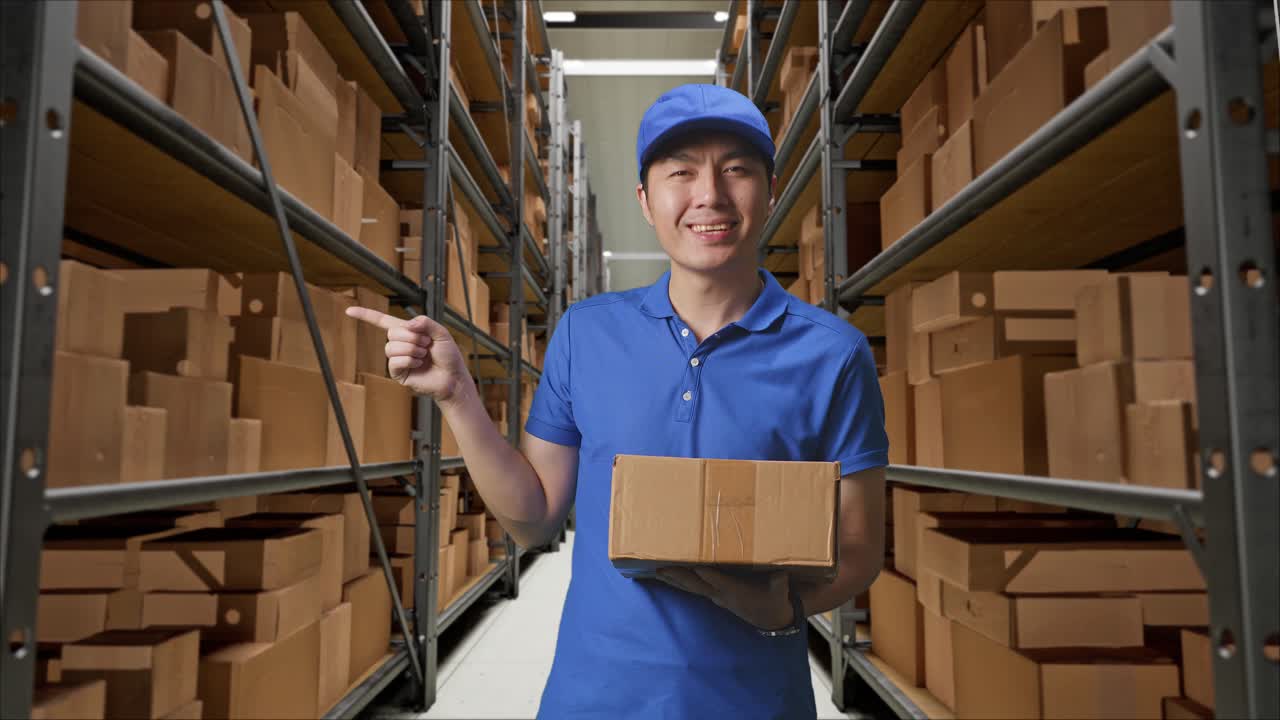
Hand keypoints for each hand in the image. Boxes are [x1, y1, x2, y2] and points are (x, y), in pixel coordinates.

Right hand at [346, 307, 472, 405]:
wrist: (453, 377)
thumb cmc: (448, 356)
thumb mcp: (441, 333)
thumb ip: (425, 323)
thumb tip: (408, 324)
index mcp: (408, 332)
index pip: (382, 321)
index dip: (366, 315)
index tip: (349, 311)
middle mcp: (400, 344)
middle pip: (391, 333)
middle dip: (412, 337)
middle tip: (427, 344)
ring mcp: (397, 359)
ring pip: (391, 347)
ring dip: (412, 349)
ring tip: (424, 354)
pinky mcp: (398, 373)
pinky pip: (394, 361)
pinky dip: (409, 360)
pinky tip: (419, 364)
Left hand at [655, 567, 794, 630]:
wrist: (772, 618)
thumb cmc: (776, 600)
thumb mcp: (781, 592)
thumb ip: (781, 583)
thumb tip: (783, 574)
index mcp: (737, 591)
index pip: (719, 581)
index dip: (707, 575)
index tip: (695, 566)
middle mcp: (722, 594)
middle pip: (696, 584)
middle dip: (679, 576)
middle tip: (661, 567)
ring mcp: (716, 596)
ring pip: (690, 587)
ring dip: (672, 579)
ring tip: (655, 570)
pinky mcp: (714, 595)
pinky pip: (692, 587)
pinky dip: (678, 581)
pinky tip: (666, 575)